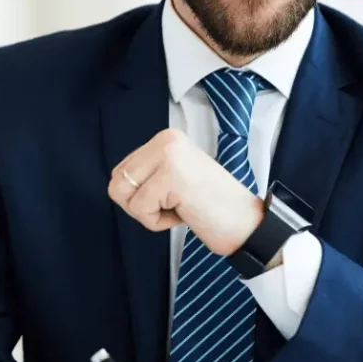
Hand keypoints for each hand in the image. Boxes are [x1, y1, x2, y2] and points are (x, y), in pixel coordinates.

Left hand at [108, 128, 263, 254]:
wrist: (246, 223)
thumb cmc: (211, 207)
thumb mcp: (175, 177)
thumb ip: (149, 173)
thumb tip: (116, 182)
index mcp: (167, 138)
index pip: (121, 171)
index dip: (140, 197)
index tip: (172, 198)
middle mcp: (166, 140)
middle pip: (117, 182)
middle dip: (139, 205)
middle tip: (174, 206)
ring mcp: (169, 156)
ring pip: (123, 194)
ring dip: (148, 214)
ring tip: (179, 207)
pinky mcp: (170, 176)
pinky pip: (140, 210)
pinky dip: (159, 223)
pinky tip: (185, 213)